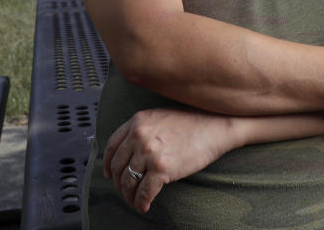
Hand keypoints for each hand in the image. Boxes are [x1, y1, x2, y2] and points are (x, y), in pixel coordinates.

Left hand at [102, 107, 241, 212]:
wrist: (215, 127)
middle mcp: (139, 135)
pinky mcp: (162, 168)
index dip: (108, 163)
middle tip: (125, 191)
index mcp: (137, 121)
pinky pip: (144, 192)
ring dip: (129, 196)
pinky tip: (145, 206)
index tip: (109, 173)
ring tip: (135, 201)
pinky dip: (142, 203)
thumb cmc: (193, 122)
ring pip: (128, 181)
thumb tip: (131, 150)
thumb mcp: (160, 117)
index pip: (112, 146)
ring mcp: (149, 152)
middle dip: (119, 183)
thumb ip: (143, 129)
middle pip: (118, 166)